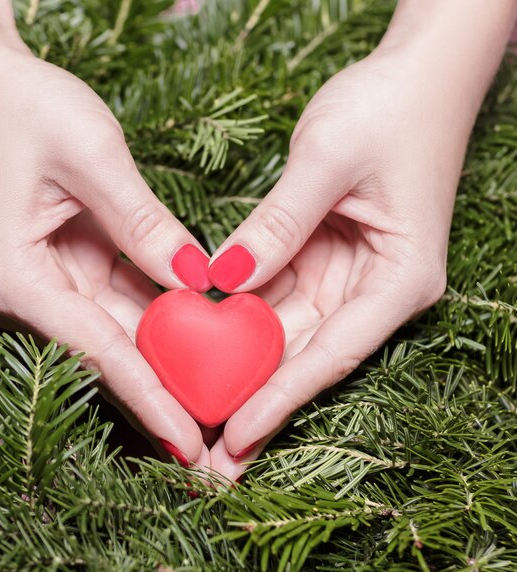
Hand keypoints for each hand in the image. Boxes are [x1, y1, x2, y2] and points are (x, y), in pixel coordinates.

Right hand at [0, 36, 213, 465]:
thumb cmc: (16, 104)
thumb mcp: (90, 156)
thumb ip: (143, 223)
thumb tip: (196, 279)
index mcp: (20, 279)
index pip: (101, 353)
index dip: (150, 399)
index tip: (190, 443)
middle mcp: (33, 291)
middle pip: (113, 353)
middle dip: (167, 392)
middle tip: (218, 438)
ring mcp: (52, 278)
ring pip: (124, 328)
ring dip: (171, 358)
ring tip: (219, 399)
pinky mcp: (70, 260)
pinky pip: (125, 295)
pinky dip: (163, 313)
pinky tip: (202, 335)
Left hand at [205, 47, 473, 480]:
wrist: (416, 75)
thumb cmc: (389, 110)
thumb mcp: (326, 162)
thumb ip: (276, 226)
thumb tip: (224, 282)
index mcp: (397, 279)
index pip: (332, 354)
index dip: (281, 399)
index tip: (236, 437)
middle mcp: (374, 289)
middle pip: (306, 358)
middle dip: (257, 402)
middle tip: (210, 453)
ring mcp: (347, 278)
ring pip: (287, 336)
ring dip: (244, 372)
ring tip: (199, 416)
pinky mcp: (321, 260)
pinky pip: (276, 299)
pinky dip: (241, 325)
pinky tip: (206, 353)